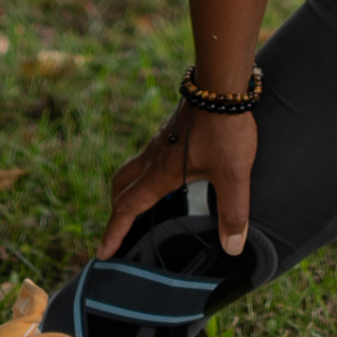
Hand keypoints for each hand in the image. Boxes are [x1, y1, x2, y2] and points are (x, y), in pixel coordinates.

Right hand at [98, 101, 257, 258]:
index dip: (114, 233)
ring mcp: (162, 141)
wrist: (222, 83)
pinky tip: (168, 178)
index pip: (128, 207)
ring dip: (130, 190)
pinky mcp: (173, 130)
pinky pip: (149, 157)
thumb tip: (232, 248)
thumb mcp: (233, 174)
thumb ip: (233, 211)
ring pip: (134, 169)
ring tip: (141, 208)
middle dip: (116, 211)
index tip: (102, 253)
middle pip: (121, 186)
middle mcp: (155, 157)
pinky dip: (146, 175)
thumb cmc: (225, 128)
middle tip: (119, 233)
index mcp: (161, 172)